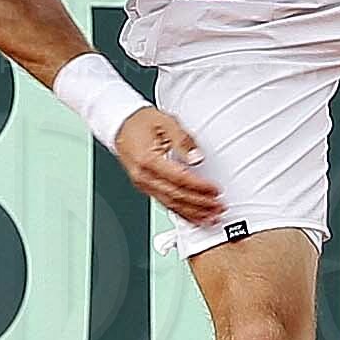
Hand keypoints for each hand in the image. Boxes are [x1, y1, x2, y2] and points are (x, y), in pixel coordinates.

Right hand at [114, 107, 221, 224]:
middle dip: (200, 204)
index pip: (179, 178)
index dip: (199, 186)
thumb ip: (182, 140)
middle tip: (218, 207)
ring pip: (171, 204)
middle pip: (176, 196)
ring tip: (212, 217)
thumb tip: (197, 157)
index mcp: (148, 160)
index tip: (215, 190)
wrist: (121, 125)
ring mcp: (144, 184)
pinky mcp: (147, 188)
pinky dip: (182, 213)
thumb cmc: (141, 122)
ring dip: (194, 213)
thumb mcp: (165, 122)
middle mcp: (144, 176)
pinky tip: (195, 218)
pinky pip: (166, 204)